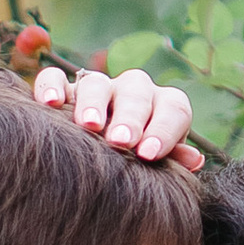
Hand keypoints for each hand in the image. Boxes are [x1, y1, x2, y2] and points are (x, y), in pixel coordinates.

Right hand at [33, 61, 199, 169]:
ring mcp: (100, 88)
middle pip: (136, 93)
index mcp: (165, 107)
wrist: (107, 159)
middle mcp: (135, 91)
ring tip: (87, 125)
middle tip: (121, 141)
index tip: (149, 154)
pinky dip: (51, 86)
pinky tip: (49, 104)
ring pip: (97, 83)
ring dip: (93, 102)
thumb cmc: (141, 167)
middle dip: (130, 117)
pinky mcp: (65, 90)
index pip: (174, 109)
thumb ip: (174, 161)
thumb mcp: (161, 165)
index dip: (164, 130)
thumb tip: (194, 161)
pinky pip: (56, 77)